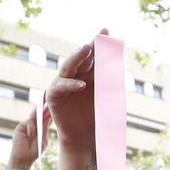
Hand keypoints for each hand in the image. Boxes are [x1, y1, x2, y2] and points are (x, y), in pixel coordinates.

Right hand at [9, 107, 49, 169]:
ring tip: (42, 116)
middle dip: (44, 110)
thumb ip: (45, 128)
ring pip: (34, 117)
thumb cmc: (35, 151)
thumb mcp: (43, 139)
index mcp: (42, 128)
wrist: (24, 158)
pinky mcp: (20, 127)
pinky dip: (31, 127)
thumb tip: (48, 117)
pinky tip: (31, 134)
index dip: (50, 113)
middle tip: (48, 105)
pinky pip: (28, 122)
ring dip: (38, 117)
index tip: (55, 108)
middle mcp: (35, 125)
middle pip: (40, 115)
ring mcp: (27, 125)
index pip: (46, 118)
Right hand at [46, 29, 106, 151]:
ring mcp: (62, 84)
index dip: (98, 43)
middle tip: (97, 38)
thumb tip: (117, 58)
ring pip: (68, 66)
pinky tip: (82, 85)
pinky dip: (71, 84)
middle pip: (80, 57)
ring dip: (77, 56)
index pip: (93, 55)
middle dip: (89, 46)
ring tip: (87, 48)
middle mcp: (74, 75)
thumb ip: (109, 77)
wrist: (86, 137)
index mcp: (88, 73)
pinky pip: (61, 86)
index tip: (106, 31)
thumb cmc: (97, 117)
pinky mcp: (53, 96)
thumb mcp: (107, 94)